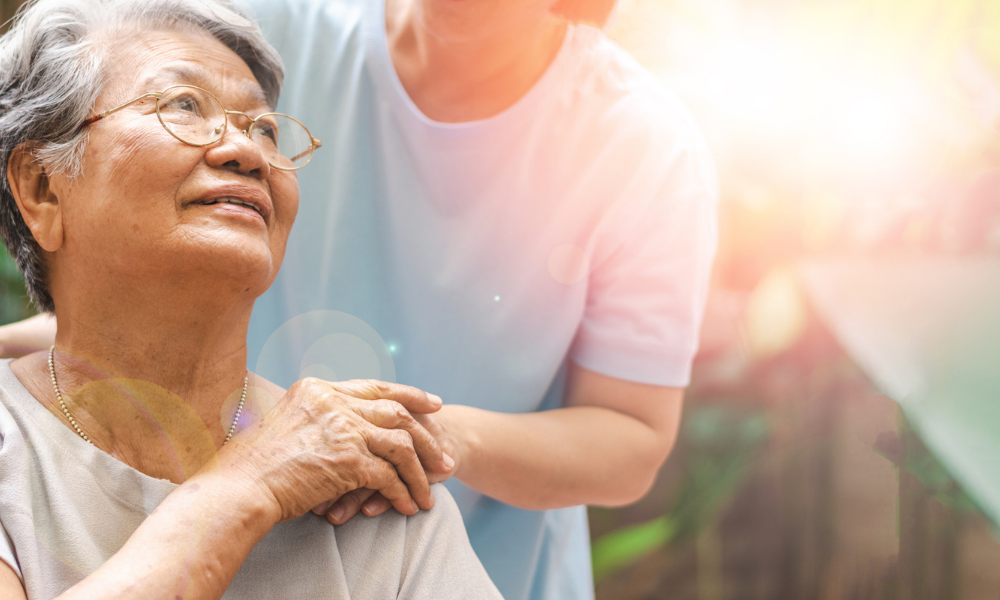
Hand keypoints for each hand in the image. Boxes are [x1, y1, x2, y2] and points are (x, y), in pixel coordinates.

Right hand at [217, 377, 448, 522]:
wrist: (235, 490)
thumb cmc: (248, 467)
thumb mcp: (282, 425)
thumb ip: (314, 419)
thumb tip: (337, 429)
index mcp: (317, 389)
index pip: (374, 387)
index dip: (408, 395)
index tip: (432, 404)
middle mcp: (332, 402)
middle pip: (396, 412)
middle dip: (427, 434)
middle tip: (445, 454)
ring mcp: (342, 428)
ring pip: (401, 444)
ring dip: (420, 471)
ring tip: (430, 492)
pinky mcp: (348, 458)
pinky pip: (390, 476)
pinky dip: (403, 492)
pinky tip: (409, 506)